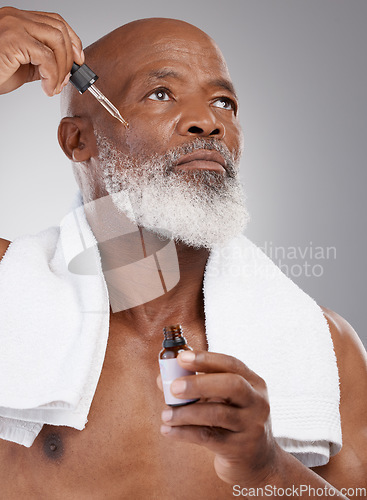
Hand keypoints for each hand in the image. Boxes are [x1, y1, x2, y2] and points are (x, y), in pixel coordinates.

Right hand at [0, 6, 83, 95]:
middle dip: (70, 57)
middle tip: (67, 79)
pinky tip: (47, 88)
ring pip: (57, 42)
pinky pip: (47, 59)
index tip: (78, 60)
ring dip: (62, 69)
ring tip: (55, 86)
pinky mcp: (14, 40)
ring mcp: (15, 26)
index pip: (55, 21)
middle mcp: (16, 17)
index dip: (72, 39)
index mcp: (18, 19)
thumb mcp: (23, 66)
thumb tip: (65, 71)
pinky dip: (53, 77)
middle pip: (59, 30)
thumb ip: (42, 62)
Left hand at [157, 351, 278, 485]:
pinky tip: (168, 430)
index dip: (206, 358)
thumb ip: (196, 388)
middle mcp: (257, 402)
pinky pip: (208, 437)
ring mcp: (252, 426)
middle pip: (232, 385)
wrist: (257, 461)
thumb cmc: (232, 422)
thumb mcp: (221, 400)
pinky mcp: (240, 449)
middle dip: (199, 383)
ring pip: (218, 413)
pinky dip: (184, 432)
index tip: (182, 357)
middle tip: (173, 387)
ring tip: (165, 415)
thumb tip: (161, 379)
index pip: (231, 364)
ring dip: (186, 413)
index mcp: (254, 383)